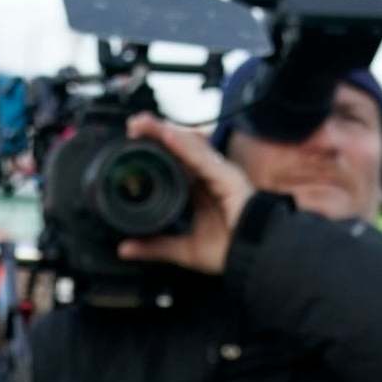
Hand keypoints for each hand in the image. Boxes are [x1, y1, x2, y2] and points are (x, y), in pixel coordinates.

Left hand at [113, 113, 255, 275]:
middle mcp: (209, 176)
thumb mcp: (184, 250)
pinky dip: (185, 146)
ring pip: (190, 145)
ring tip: (143, 124)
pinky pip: (204, 158)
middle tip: (133, 124)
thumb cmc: (229, 251)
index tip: (131, 139)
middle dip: (157, 132)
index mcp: (198, 188)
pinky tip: (168, 136)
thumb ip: (155, 247)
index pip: (175, 160)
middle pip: (181, 146)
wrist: (255, 258)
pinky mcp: (229, 177)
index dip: (155, 147)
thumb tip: (125, 248)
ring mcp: (220, 174)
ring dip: (166, 132)